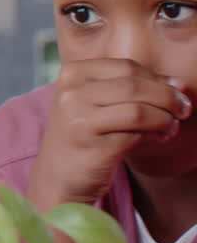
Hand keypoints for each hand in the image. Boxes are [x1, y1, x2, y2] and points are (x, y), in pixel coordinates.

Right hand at [30, 59, 189, 207]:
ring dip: (165, 118)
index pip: (125, 67)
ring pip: (139, 109)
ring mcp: (78, 120)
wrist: (59, 176)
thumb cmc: (84, 135)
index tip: (176, 92)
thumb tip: (179, 84)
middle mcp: (71, 94)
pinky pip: (137, 134)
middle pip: (134, 85)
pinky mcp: (92, 146)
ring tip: (172, 126)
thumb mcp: (98, 103)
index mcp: (72, 74)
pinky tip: (160, 137)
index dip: (157, 79)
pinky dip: (156, 134)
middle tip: (184, 110)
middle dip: (168, 97)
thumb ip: (134, 89)